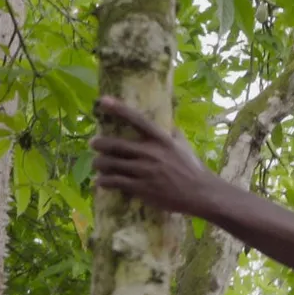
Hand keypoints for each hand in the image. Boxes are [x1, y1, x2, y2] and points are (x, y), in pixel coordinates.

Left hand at [90, 96, 218, 216]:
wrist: (200, 193)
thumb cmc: (193, 169)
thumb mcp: (184, 146)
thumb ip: (172, 134)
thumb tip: (167, 124)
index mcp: (161, 140)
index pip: (137, 119)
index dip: (119, 109)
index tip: (103, 100)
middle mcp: (150, 153)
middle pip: (116, 145)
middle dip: (100, 144)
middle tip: (93, 143)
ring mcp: (144, 171)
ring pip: (111, 164)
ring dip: (99, 164)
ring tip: (97, 164)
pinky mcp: (141, 188)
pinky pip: (115, 182)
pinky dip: (104, 181)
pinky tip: (100, 182)